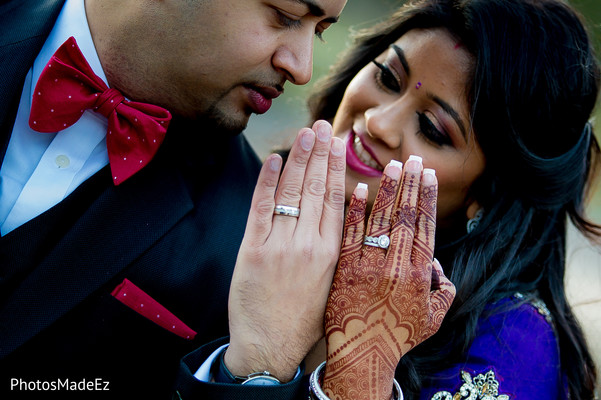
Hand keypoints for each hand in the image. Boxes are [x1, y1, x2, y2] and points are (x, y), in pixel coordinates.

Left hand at [226, 121, 345, 381]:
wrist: (271, 346)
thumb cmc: (305, 319)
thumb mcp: (332, 283)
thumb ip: (333, 247)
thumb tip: (335, 212)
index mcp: (331, 252)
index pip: (335, 198)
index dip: (336, 166)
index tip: (338, 142)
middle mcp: (308, 244)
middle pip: (315, 188)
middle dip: (319, 153)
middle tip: (322, 125)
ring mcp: (279, 245)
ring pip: (291, 192)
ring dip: (297, 159)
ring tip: (303, 134)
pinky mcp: (253, 250)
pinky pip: (261, 207)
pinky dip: (267, 182)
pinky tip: (273, 160)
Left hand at [322, 157, 455, 399]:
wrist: (362, 354)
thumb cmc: (398, 336)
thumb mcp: (433, 317)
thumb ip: (443, 289)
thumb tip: (438, 266)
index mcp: (420, 273)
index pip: (425, 225)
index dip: (427, 198)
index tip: (429, 175)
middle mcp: (396, 264)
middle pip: (405, 215)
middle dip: (410, 185)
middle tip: (413, 159)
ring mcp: (369, 264)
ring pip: (380, 219)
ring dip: (387, 190)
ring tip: (393, 167)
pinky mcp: (345, 268)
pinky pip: (351, 233)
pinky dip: (357, 211)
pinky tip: (361, 190)